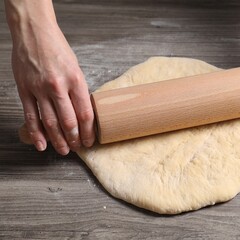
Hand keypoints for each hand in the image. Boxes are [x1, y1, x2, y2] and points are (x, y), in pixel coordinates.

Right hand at [5, 0, 94, 154]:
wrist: (34, 32)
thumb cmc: (58, 49)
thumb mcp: (76, 68)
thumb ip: (78, 90)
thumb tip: (82, 113)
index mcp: (76, 80)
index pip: (85, 113)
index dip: (89, 132)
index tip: (90, 141)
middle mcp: (58, 86)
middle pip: (69, 121)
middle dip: (75, 139)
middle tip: (77, 148)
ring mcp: (40, 89)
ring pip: (50, 122)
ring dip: (58, 140)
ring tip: (64, 150)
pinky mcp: (25, 89)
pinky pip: (31, 116)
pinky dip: (36, 133)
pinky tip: (42, 144)